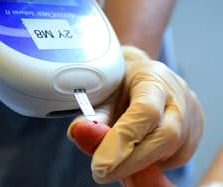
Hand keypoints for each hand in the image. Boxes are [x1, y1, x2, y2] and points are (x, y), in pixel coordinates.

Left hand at [67, 46, 203, 183]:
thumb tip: (79, 133)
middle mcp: (178, 95)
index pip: (144, 112)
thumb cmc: (122, 86)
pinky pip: (178, 157)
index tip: (99, 165)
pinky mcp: (195, 131)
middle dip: (132, 162)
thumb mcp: (104, 94)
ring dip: (142, 163)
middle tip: (102, 173)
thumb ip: (93, 116)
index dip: (122, 140)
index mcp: (153, 78)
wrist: (142, 78)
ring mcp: (191, 114)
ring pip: (173, 151)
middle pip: (165, 136)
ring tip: (119, 159)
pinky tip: (138, 153)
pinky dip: (154, 162)